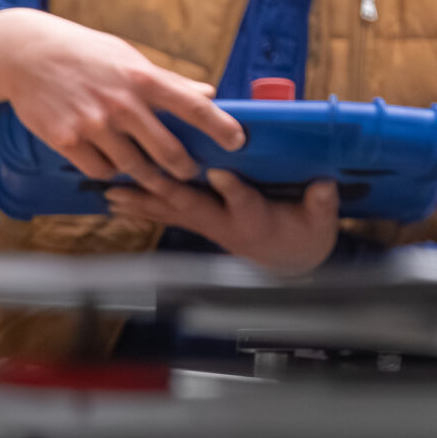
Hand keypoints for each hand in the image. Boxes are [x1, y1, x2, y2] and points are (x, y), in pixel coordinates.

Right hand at [0, 7, 243, 194]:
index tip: (238, 141)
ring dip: (148, 176)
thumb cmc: (85, 53)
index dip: (220, 127)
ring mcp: (92, 124)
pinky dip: (111, 172)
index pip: (192, 106)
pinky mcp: (66, 140)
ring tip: (157, 177)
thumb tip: (208, 92)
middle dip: (184, 168)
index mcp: (142, 78)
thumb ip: (168, 80)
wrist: (26, 55)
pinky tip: (114, 166)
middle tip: (192, 173)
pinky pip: (100, 169)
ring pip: (132, 166)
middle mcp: (121, 103)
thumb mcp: (128, 57)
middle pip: (165, 150)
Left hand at [108, 170, 339, 276]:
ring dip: (143, 202)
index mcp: (258, 220)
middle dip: (167, 192)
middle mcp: (227, 225)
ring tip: (112, 194)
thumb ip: (321, 203)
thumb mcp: (322, 221)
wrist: (293, 263)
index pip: (245, 203)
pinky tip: (118, 203)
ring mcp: (212, 226)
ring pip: (174, 212)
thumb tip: (324, 184)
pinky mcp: (203, 225)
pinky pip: (169, 215)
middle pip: (195, 208)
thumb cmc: (307, 235)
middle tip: (140, 179)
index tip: (221, 174)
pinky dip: (143, 208)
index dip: (233, 190)